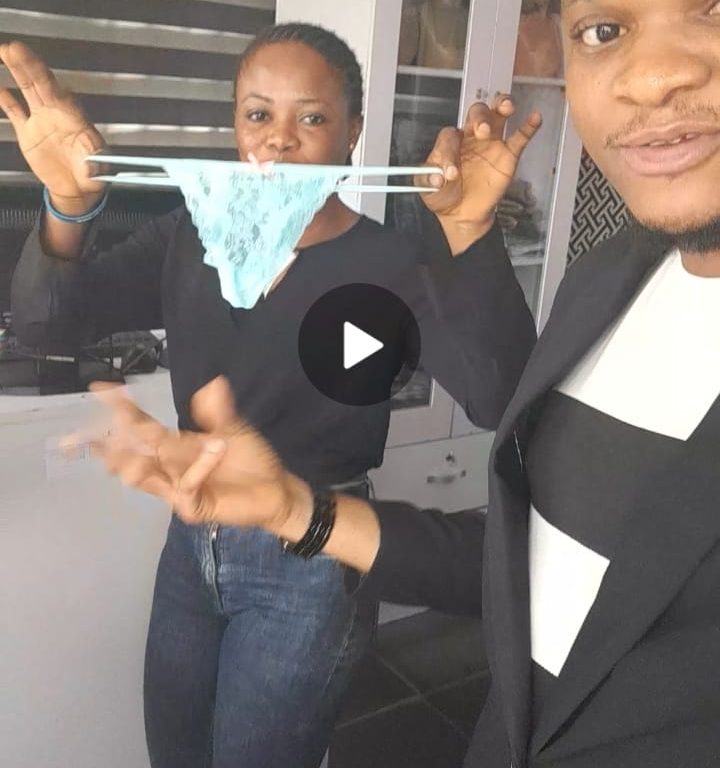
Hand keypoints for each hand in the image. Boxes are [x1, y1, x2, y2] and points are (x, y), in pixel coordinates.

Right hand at [0, 41, 107, 208]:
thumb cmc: (93, 176)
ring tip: (5, 52)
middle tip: (16, 48)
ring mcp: (41, 121)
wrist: (78, 189)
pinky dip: (5, 99)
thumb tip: (92, 164)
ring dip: (17, 71)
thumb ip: (95, 162)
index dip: (47, 80)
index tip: (38, 66)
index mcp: (75, 119)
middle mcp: (57, 114)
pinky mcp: (28, 133)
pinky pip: (15, 111)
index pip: (60, 94)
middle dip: (29, 65)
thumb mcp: (99, 170)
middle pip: (42, 84)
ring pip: (27, 90)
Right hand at [65, 377, 305, 531]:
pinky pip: (185, 485)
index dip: (123, 409)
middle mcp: (170, 467)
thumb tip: (211, 383)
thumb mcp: (234, 429)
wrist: (276, 488)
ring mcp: (179, 488)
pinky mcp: (193, 506)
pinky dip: (197, 467)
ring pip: (145, 477)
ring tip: (117, 453)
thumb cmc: (251, 460)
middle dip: (107, 446)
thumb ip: (218, 411)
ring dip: (132, 463)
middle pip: (131, 455)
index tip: (101, 389)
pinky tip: (214, 449)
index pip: (142, 427)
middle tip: (83, 434)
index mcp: (176, 446)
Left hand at [416, 94, 541, 228]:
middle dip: (479, 118)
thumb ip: (426, 181)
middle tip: (480, 131)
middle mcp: (471, 137)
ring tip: (505, 108)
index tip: (448, 172)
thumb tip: (436, 178)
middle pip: (476, 113)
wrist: (461, 215)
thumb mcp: (427, 190)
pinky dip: (528, 126)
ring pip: (497, 116)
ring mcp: (491, 144)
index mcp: (450, 142)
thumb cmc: (445, 197)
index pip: (450, 135)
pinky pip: (520, 138)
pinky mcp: (507, 156)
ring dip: (501, 107)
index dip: (449, 151)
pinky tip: (534, 118)